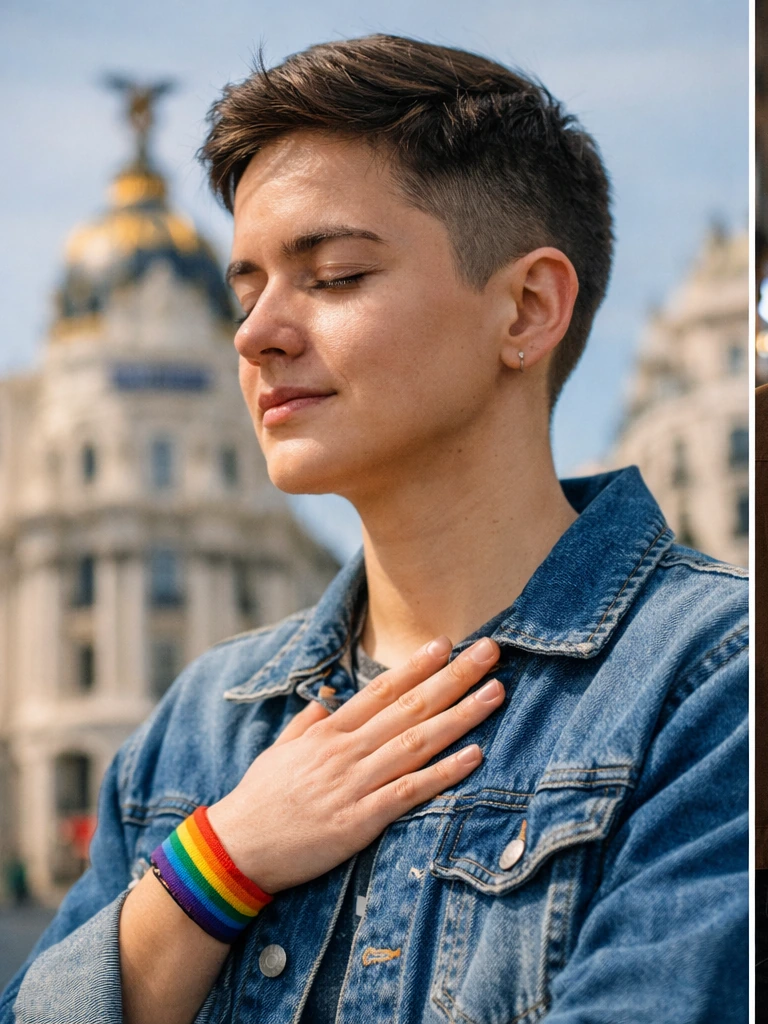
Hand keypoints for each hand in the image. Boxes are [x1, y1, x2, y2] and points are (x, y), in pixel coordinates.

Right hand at [207, 636, 503, 893]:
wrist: (236, 849)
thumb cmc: (259, 799)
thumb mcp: (280, 750)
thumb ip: (309, 721)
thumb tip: (331, 693)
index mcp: (329, 732)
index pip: (381, 689)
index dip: (416, 665)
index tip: (446, 643)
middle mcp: (347, 751)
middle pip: (410, 707)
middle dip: (453, 678)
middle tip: (489, 652)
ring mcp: (355, 784)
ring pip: (418, 742)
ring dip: (461, 716)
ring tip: (495, 693)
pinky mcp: (361, 821)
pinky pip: (410, 791)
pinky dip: (444, 772)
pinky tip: (475, 755)